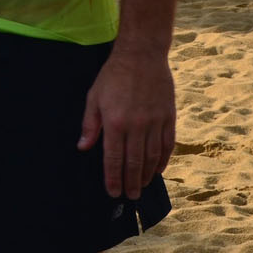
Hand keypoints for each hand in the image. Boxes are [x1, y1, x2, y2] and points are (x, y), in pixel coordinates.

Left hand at [78, 43, 175, 198]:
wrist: (142, 55)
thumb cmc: (113, 76)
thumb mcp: (94, 97)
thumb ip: (90, 124)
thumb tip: (83, 147)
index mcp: (115, 122)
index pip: (114, 158)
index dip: (113, 177)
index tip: (112, 191)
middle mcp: (136, 126)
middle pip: (134, 162)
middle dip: (131, 182)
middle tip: (129, 196)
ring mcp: (155, 122)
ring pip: (152, 157)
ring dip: (147, 175)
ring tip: (141, 186)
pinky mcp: (169, 118)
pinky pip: (167, 145)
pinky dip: (162, 160)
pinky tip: (158, 170)